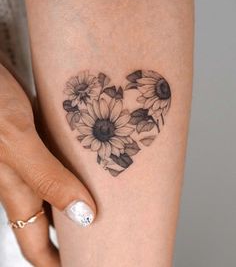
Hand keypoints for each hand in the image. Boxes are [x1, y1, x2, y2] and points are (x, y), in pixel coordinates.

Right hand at [0, 63, 95, 265]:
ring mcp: (33, 158)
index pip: (37, 246)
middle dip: (75, 238)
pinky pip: (62, 162)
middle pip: (51, 222)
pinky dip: (81, 169)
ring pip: (59, 192)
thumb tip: (83, 216)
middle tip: (107, 242)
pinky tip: (99, 164)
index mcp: (17, 190)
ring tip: (113, 205)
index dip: (58, 266)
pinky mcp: (39, 138)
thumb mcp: (16, 141)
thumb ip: (45, 176)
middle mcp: (25, 179)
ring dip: (80, 200)